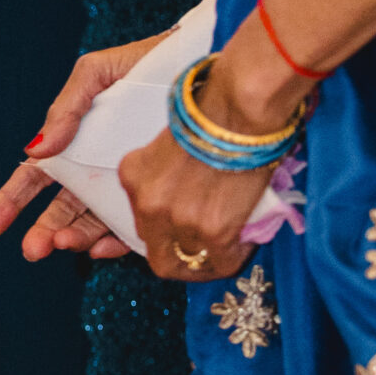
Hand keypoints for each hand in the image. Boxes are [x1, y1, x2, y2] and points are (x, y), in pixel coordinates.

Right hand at [0, 32, 167, 260]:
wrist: (206, 63)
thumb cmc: (149, 62)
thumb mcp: (97, 73)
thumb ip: (65, 107)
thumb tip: (35, 148)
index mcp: (75, 140)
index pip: (35, 176)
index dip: (11, 202)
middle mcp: (97, 168)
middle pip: (61, 209)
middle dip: (42, 231)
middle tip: (34, 249)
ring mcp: (125, 184)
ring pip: (92, 223)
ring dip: (74, 238)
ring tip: (64, 243)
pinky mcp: (157, 195)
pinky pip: (133, 227)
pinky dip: (114, 242)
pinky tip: (102, 247)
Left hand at [118, 128, 266, 283]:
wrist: (238, 109)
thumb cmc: (209, 114)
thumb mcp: (162, 144)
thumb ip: (159, 176)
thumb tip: (182, 198)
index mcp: (132, 177)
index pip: (139, 222)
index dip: (162, 232)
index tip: (179, 233)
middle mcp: (149, 204)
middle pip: (156, 251)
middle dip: (180, 253)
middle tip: (201, 248)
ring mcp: (179, 221)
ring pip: (186, 265)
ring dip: (206, 263)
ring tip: (225, 251)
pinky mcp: (213, 232)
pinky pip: (221, 263)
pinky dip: (233, 258)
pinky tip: (243, 243)